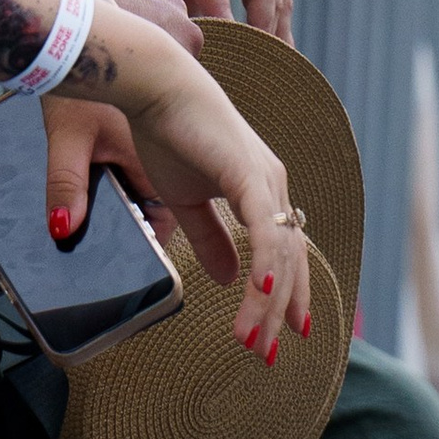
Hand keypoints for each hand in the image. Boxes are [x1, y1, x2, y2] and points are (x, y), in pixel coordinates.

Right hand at [57, 9, 313, 361]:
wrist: (150, 83)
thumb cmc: (164, 128)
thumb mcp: (185, 197)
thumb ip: (209, 237)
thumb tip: (229, 277)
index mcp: (260, 188)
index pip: (283, 251)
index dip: (286, 294)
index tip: (283, 335)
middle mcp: (272, 184)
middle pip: (288, 260)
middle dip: (281, 310)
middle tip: (268, 354)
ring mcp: (264, 177)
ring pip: (277, 253)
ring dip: (266, 303)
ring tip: (252, 341)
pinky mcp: (246, 171)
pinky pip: (262, 227)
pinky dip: (265, 262)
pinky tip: (260, 294)